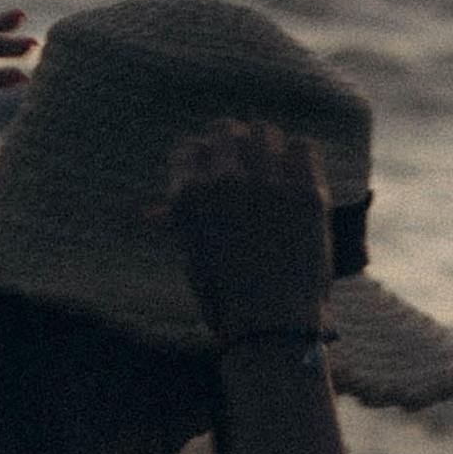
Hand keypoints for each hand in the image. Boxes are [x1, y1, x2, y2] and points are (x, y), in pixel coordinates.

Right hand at [162, 121, 333, 343]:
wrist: (271, 325)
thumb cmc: (225, 295)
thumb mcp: (191, 256)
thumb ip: (177, 224)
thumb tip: (147, 217)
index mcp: (187, 195)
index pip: (188, 146)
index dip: (202, 156)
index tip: (216, 170)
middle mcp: (223, 181)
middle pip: (226, 129)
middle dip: (234, 145)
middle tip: (247, 165)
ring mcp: (267, 184)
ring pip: (265, 130)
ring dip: (267, 147)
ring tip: (273, 170)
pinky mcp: (305, 191)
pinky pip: (302, 146)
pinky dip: (299, 158)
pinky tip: (296, 179)